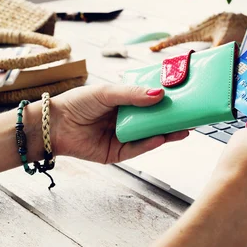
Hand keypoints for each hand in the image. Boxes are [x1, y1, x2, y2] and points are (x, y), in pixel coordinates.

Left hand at [49, 84, 188, 163]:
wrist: (54, 124)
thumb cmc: (77, 103)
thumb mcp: (107, 92)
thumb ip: (133, 94)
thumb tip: (159, 94)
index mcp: (125, 103)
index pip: (151, 102)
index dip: (168, 101)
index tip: (185, 97)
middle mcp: (126, 121)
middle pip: (154, 121)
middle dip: (173, 120)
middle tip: (192, 116)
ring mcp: (122, 138)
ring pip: (149, 137)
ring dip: (167, 134)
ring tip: (183, 129)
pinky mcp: (116, 154)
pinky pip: (136, 150)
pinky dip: (149, 144)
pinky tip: (160, 138)